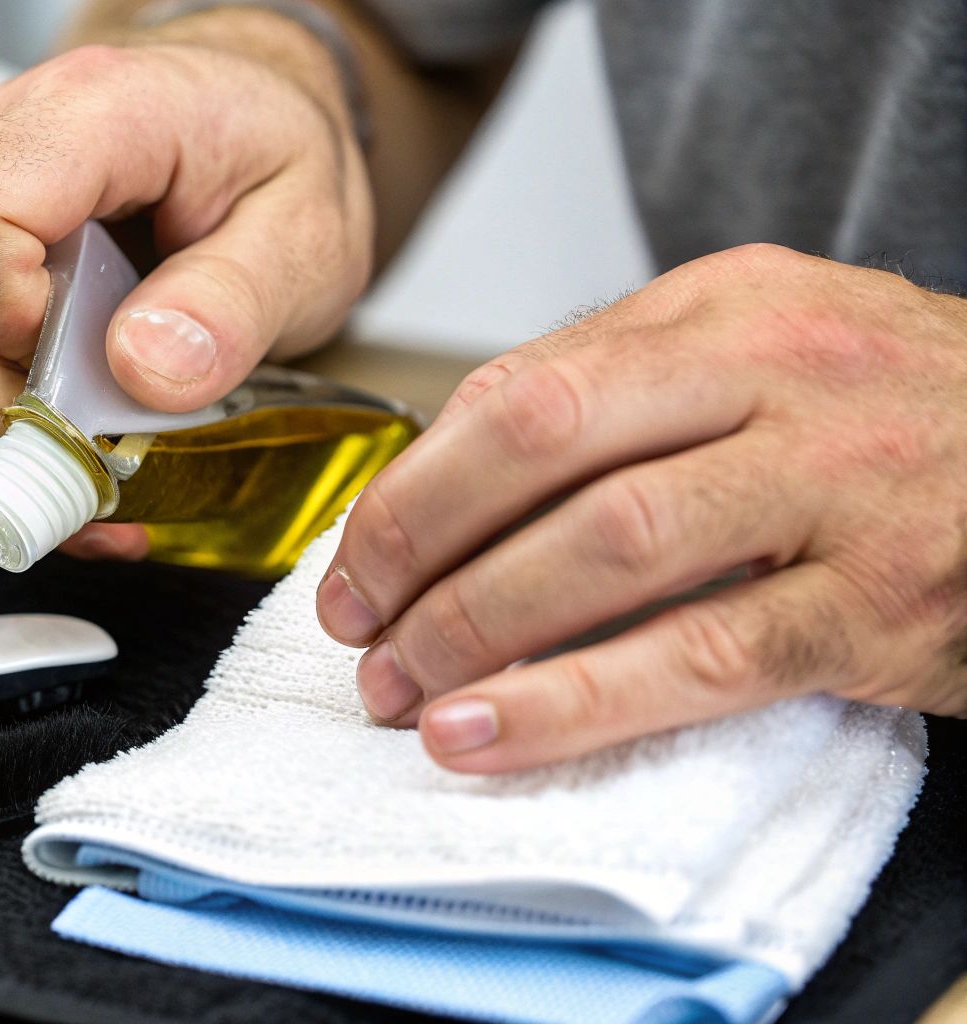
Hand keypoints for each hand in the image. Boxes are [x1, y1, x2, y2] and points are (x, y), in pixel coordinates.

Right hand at [0, 12, 373, 553]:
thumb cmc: (275, 158)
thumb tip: (139, 367)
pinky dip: (7, 416)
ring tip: (106, 433)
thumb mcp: (304, 232)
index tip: (97, 357)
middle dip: (15, 397)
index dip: (12, 314)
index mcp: (88, 115)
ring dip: (11, 419)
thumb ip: (232, 301)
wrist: (255, 123)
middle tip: (117, 419)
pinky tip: (81, 423)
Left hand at [316, 244, 966, 771]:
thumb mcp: (766, 353)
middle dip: (417, 545)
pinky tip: (489, 732)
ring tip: (403, 690)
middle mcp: (776, 372)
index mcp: (725, 305)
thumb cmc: (898, 419)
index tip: (355, 560)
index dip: (414, 484)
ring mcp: (832, 483)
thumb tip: (454, 467)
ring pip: (606, 546)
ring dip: (475, 627)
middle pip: (540, 445)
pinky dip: (576, 699)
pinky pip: (699, 654)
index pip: (521, 385)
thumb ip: (623, 389)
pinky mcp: (875, 602)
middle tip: (355, 627)